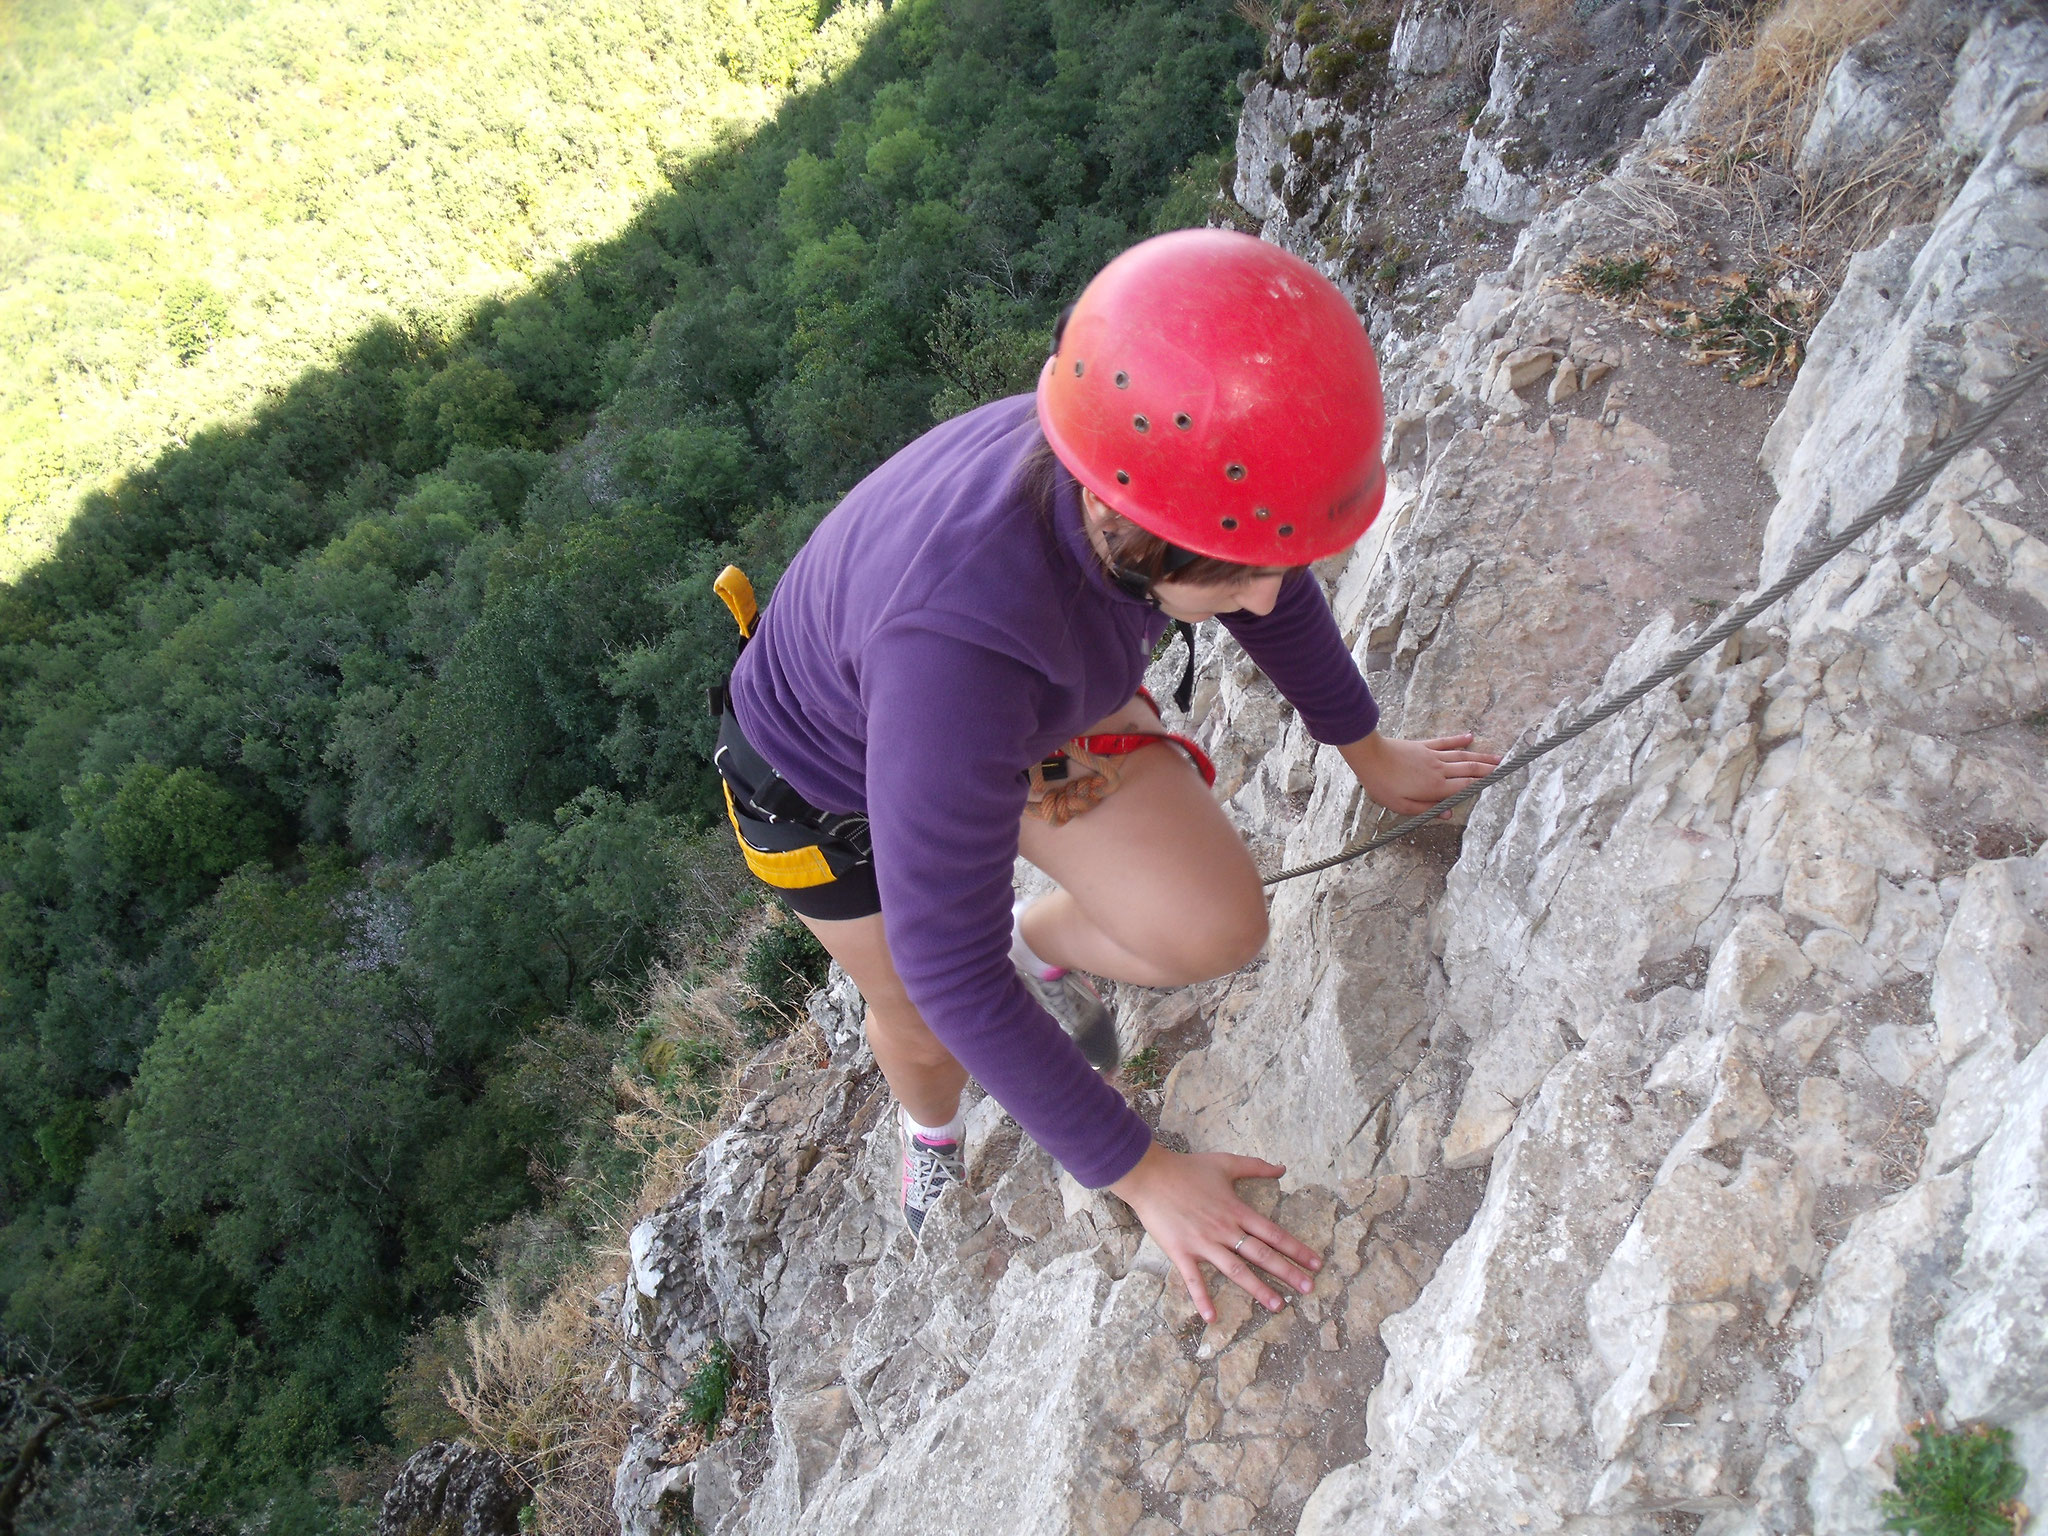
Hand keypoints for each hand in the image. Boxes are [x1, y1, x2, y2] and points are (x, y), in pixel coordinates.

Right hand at [1108, 1142, 1321, 1321]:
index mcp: (1237, 1210)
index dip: (1296, 1248)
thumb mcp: (1226, 1163)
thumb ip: (1256, 1166)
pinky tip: (1211, 1317)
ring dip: (1258, 1289)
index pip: (1273, 1233)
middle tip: (1308, 1289)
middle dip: (1287, 1272)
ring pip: (1236, 1270)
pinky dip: (1202, 1298)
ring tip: (1278, 1305)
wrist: (1151, 1176)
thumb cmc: (1188, 1169)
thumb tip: (1282, 1168)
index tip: (1315, 1263)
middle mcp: (1225, 1230)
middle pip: (1261, 1254)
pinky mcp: (1182, 1252)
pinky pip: (1194, 1279)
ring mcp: (1204, 1243)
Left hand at [1338, 730, 1501, 815]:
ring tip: (1498, 757)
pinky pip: (1445, 742)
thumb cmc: (1383, 785)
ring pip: (1462, 756)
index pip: (1465, 787)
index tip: (1498, 784)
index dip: (1483, 785)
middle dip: (1488, 770)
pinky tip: (1470, 736)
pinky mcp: (1424, 746)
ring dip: (1481, 757)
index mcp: (1435, 787)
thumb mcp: (1402, 806)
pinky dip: (1459, 739)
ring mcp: (1432, 756)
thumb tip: (1448, 813)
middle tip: (1506, 769)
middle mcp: (1439, 770)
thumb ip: (1427, 810)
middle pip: (1469, 770)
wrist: (1370, 757)